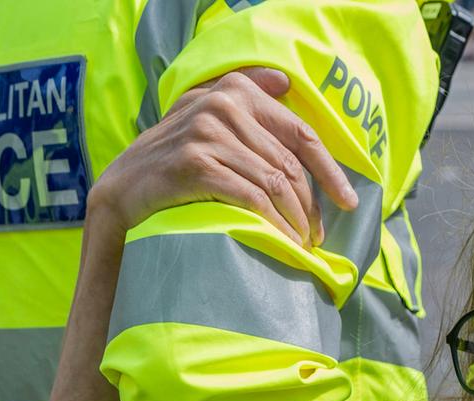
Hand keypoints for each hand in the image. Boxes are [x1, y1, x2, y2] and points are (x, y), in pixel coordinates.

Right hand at [83, 67, 358, 249]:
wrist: (123, 190)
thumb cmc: (173, 161)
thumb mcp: (204, 116)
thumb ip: (243, 96)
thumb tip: (285, 83)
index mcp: (234, 90)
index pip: (300, 132)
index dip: (330, 171)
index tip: (349, 202)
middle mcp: (223, 104)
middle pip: (289, 163)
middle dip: (311, 206)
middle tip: (318, 236)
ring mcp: (208, 132)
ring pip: (274, 183)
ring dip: (295, 220)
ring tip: (303, 244)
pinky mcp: (196, 163)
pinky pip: (252, 198)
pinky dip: (272, 224)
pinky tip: (281, 242)